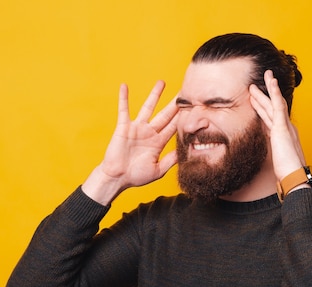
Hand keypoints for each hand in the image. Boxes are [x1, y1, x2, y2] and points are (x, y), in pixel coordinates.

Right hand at [83, 80, 177, 204]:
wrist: (117, 178)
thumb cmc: (136, 176)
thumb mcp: (158, 170)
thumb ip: (171, 160)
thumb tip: (185, 152)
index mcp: (158, 142)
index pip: (174, 127)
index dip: (183, 118)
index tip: (194, 108)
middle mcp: (150, 132)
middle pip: (166, 115)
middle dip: (175, 104)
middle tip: (185, 91)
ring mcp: (137, 128)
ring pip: (148, 108)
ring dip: (155, 95)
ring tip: (162, 82)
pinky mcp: (124, 127)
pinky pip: (124, 110)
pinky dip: (124, 98)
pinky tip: (124, 86)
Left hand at [249, 70, 305, 179]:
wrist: (295, 177)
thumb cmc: (287, 173)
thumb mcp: (276, 160)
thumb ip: (273, 153)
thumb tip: (268, 156)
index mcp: (284, 135)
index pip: (271, 118)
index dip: (262, 107)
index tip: (254, 100)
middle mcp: (287, 128)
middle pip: (272, 108)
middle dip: (263, 96)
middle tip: (254, 86)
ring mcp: (285, 126)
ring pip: (275, 103)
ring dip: (268, 89)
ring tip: (264, 76)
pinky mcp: (283, 127)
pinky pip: (278, 106)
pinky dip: (274, 93)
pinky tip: (272, 83)